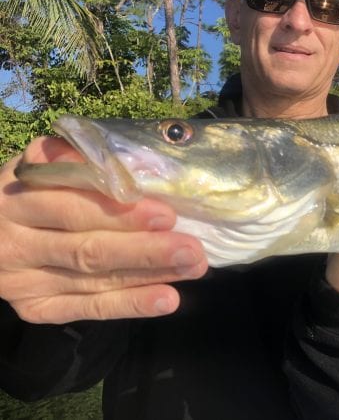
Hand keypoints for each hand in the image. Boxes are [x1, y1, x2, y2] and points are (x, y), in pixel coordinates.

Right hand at [0, 137, 207, 323]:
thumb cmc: (31, 190)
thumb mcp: (41, 164)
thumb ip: (76, 158)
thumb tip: (126, 160)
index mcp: (18, 199)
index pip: (72, 209)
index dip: (121, 214)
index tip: (168, 214)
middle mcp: (15, 243)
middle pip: (87, 250)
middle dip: (145, 250)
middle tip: (192, 248)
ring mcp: (24, 281)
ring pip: (94, 280)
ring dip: (148, 275)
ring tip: (192, 268)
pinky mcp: (37, 308)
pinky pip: (89, 309)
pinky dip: (131, 305)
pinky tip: (167, 299)